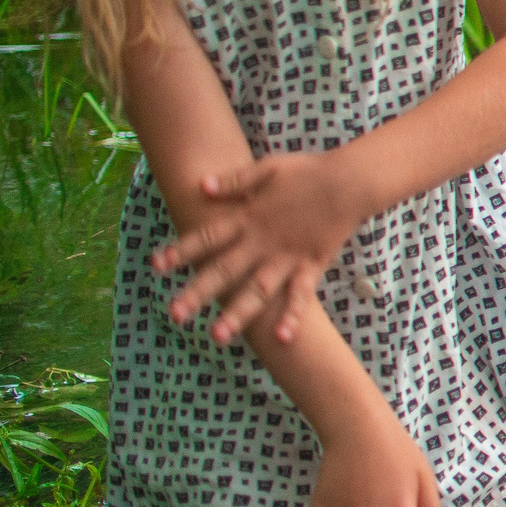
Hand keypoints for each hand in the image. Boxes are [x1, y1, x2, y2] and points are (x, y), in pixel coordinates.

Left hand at [153, 151, 362, 344]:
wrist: (349, 180)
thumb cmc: (308, 171)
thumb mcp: (268, 168)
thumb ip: (235, 180)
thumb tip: (201, 187)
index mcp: (248, 218)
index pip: (207, 236)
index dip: (181, 250)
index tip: (156, 266)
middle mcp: (262, 242)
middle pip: (225, 270)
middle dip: (198, 292)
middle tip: (174, 315)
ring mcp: (287, 257)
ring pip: (257, 290)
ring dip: (237, 313)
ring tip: (217, 336)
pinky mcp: (312, 265)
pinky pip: (301, 295)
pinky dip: (293, 316)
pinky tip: (282, 338)